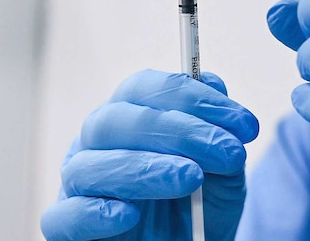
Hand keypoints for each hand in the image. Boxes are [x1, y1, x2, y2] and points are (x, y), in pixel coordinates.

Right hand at [40, 70, 257, 240]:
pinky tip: (130, 214)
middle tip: (227, 153)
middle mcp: (96, 142)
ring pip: (89, 165)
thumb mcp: (222, 165)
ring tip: (191, 179)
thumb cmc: (200, 204)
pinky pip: (65, 216)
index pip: (144, 88)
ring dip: (145, 169)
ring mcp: (77, 184)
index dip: (193, 98)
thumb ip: (219, 127)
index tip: (243, 124)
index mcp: (129, 115)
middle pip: (116, 120)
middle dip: (179, 132)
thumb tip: (211, 83)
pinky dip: (96, 212)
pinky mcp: (68, 226)